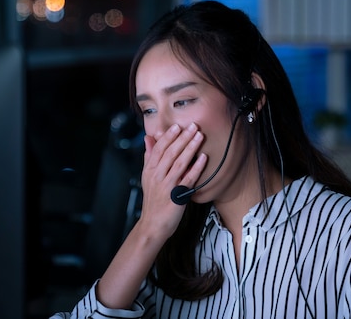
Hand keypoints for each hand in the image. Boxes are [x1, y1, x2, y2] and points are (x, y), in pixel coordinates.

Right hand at [137, 122, 207, 239]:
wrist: (152, 225)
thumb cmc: (153, 201)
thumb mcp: (147, 177)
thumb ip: (149, 157)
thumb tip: (148, 138)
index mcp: (150, 170)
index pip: (159, 149)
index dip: (169, 136)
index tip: (178, 126)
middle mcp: (157, 176)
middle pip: (170, 153)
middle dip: (182, 138)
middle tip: (193, 126)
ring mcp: (167, 186)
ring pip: (179, 163)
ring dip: (190, 148)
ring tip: (199, 136)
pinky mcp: (177, 196)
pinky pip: (188, 179)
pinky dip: (196, 167)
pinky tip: (203, 158)